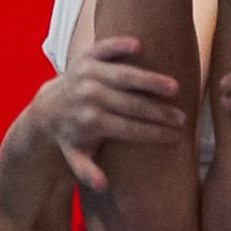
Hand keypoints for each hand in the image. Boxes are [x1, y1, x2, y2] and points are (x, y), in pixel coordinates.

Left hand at [27, 37, 186, 196]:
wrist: (47, 108)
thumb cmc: (71, 136)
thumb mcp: (76, 158)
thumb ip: (87, 172)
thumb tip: (102, 186)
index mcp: (90, 121)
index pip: (131, 128)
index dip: (156, 133)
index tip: (177, 136)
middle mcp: (87, 95)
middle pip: (133, 104)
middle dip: (161, 112)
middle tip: (182, 117)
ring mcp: (86, 73)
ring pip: (125, 75)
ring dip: (152, 81)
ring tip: (175, 88)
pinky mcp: (85, 56)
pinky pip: (104, 48)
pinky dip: (119, 44)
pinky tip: (139, 45)